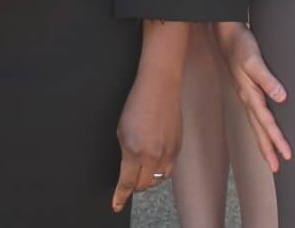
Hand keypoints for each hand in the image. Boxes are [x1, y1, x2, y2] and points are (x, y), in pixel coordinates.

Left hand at [111, 65, 181, 211]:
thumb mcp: (122, 130)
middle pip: (143, 185)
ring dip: (148, 180)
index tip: (116, 205)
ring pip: (157, 181)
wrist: (160, 88)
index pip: (127, 182)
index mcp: (133, 151)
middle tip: (129, 181)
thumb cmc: (137, 105)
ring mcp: (168, 153)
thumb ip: (125, 153)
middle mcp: (152, 156)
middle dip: (134, 186)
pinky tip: (154, 164)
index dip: (121, 196)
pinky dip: (160, 172)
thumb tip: (128, 170)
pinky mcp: (178, 149)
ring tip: (142, 170)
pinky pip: (168, 171)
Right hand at [215, 21, 290, 169]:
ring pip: (255, 123)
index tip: (286, 155)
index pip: (266, 122)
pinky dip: (260, 126)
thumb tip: (282, 98)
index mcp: (249, 94)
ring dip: (263, 140)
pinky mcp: (247, 88)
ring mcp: (246, 94)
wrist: (226, 32)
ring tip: (270, 156)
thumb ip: (267, 79)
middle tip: (276, 168)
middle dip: (267, 149)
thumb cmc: (241, 44)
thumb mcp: (254, 60)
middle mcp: (247, 97)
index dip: (276, 139)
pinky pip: (255, 113)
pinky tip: (264, 127)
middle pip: (258, 129)